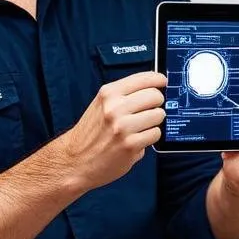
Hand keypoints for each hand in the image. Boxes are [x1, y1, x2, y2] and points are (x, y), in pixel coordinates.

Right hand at [62, 71, 166, 190]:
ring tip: (140, 127)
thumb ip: (124, 95)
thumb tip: (153, 87)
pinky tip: (137, 139)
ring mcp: (123, 127)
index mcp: (108, 93)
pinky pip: (155, 134)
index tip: (163, 82)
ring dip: (153, 122)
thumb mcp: (101, 104)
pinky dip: (150, 137)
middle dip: (156, 103)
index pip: (144, 78)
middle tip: (148, 110)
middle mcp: (115, 108)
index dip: (158, 80)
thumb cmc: (91, 133)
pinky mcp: (130, 145)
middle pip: (155, 95)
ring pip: (159, 115)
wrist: (75, 160)